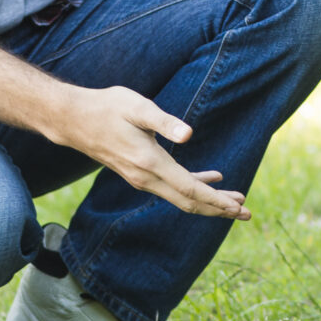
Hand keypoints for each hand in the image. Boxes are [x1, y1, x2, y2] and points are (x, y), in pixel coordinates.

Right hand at [56, 85, 248, 219]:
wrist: (73, 121)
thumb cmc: (107, 107)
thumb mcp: (137, 106)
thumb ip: (164, 121)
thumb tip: (188, 134)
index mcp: (149, 163)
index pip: (189, 189)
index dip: (215, 200)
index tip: (237, 208)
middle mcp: (146, 178)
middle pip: (189, 201)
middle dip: (218, 208)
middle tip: (247, 214)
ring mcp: (141, 179)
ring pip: (181, 197)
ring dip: (209, 200)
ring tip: (236, 202)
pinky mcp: (139, 173)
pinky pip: (172, 187)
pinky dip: (194, 186)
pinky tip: (213, 178)